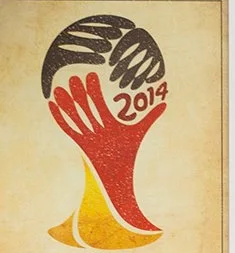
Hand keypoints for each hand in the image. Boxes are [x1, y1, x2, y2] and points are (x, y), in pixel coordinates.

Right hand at [46, 71, 164, 233]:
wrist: (121, 177)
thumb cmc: (128, 155)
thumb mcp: (139, 132)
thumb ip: (150, 117)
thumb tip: (164, 104)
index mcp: (109, 124)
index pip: (100, 104)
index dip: (95, 90)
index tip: (91, 75)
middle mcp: (97, 128)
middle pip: (87, 108)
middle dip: (80, 94)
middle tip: (74, 77)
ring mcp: (88, 136)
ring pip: (76, 118)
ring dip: (68, 104)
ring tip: (59, 90)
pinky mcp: (82, 146)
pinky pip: (69, 130)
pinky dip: (60, 119)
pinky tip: (52, 107)